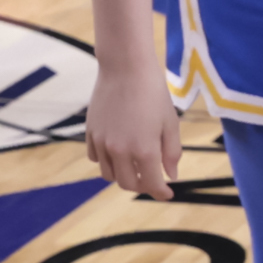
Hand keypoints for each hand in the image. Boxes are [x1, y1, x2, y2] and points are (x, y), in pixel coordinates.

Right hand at [86, 66, 186, 201]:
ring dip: (123, 175)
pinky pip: (95, 158)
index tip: (167, 193)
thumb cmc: (154, 93)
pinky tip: (118, 151)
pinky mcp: (90, 133)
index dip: (161, 192)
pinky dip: (106, 161)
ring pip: (108, 174)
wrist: (125, 68)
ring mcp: (102, 143)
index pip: (151, 184)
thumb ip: (172, 153)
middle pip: (128, 183)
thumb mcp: (171, 123)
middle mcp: (119, 151)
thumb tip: (171, 175)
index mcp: (144, 150)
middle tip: (152, 178)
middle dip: (142, 185)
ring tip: (135, 165)